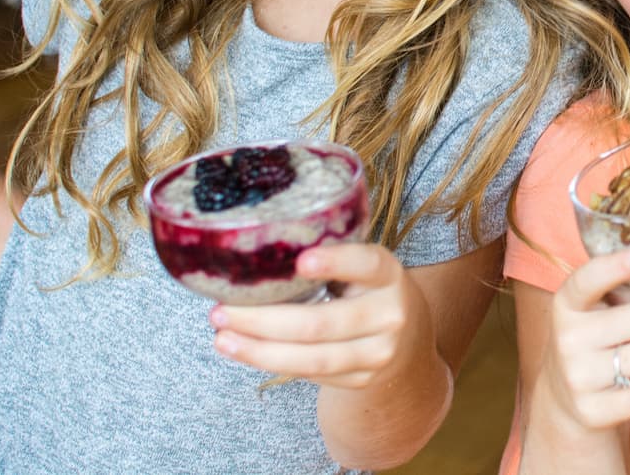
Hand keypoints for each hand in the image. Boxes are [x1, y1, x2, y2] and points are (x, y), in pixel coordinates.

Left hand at [210, 242, 436, 389]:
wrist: (409, 339)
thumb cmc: (369, 289)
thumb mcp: (363, 267)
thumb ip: (331, 258)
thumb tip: (259, 249)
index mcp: (388, 273)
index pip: (365, 263)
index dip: (335, 262)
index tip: (301, 260)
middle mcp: (389, 314)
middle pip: (320, 322)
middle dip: (264, 320)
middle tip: (221, 310)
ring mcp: (377, 353)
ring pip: (311, 358)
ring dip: (259, 350)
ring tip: (222, 338)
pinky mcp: (361, 380)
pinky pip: (310, 374)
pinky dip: (272, 362)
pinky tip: (244, 350)